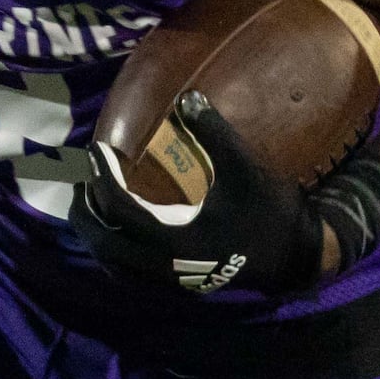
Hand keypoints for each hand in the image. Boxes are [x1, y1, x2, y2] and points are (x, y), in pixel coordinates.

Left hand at [73, 94, 379, 298]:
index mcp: (178, 241)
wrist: (298, 258)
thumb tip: (188, 96)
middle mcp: (167, 267)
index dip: (103, 177)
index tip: (98, 150)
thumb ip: (215, 134)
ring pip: (112, 263)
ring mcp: (170, 280)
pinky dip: (112, 246)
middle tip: (81, 176)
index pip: (122, 210)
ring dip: (95, 231)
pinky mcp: (177, 282)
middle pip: (104, 244)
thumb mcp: (246, 171)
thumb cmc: (273, 213)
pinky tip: (116, 222)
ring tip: (90, 197)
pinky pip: (128, 270)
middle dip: (85, 211)